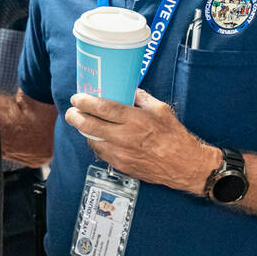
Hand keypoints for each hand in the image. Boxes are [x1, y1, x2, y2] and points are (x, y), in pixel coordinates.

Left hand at [64, 89, 220, 195]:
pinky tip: (100, 138)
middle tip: (72, 111)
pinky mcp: (120, 165)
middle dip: (75, 116)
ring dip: (85, 131)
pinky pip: (101, 152)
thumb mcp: (161, 109)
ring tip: (85, 123)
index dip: (84, 102)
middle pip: (88, 125)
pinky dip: (97, 143)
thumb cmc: (174, 136)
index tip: (77, 98)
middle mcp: (124, 137)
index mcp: (134, 120)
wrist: (184, 165)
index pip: (101, 108)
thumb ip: (141, 98)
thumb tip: (127, 90)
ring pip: (91, 140)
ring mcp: (120, 153)